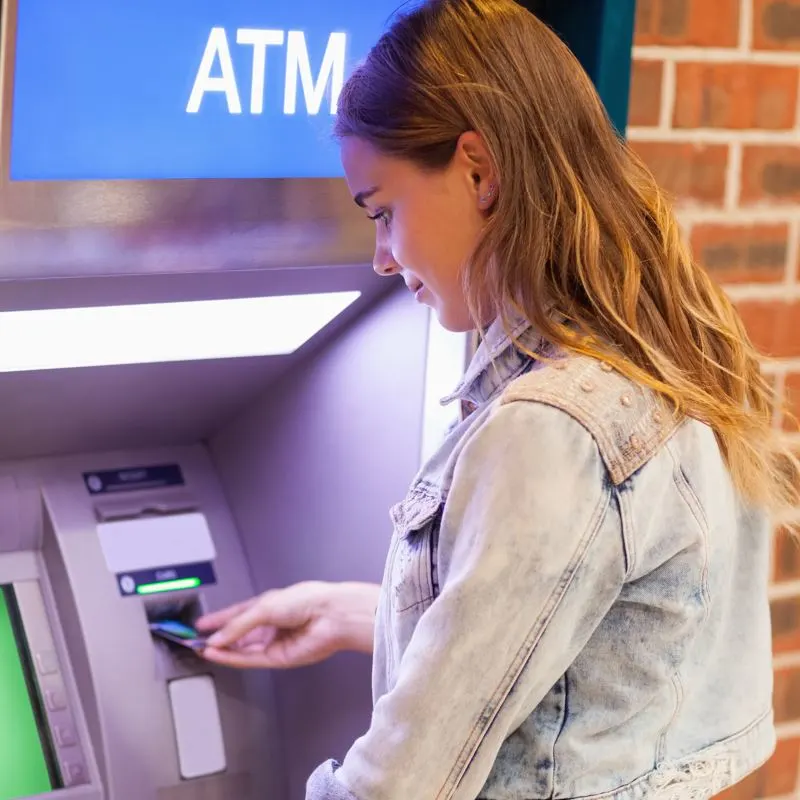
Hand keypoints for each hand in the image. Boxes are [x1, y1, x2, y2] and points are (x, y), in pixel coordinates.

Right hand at [195, 581, 379, 668]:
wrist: (330, 616)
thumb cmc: (307, 600)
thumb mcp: (264, 607)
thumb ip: (238, 624)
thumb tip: (218, 638)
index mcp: (269, 605)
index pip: (238, 614)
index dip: (219, 619)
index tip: (201, 625)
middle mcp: (270, 624)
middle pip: (238, 634)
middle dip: (218, 637)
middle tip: (196, 640)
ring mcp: (273, 642)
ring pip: (241, 649)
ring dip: (222, 649)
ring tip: (202, 648)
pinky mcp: (277, 658)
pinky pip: (249, 659)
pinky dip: (232, 658)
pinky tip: (217, 654)